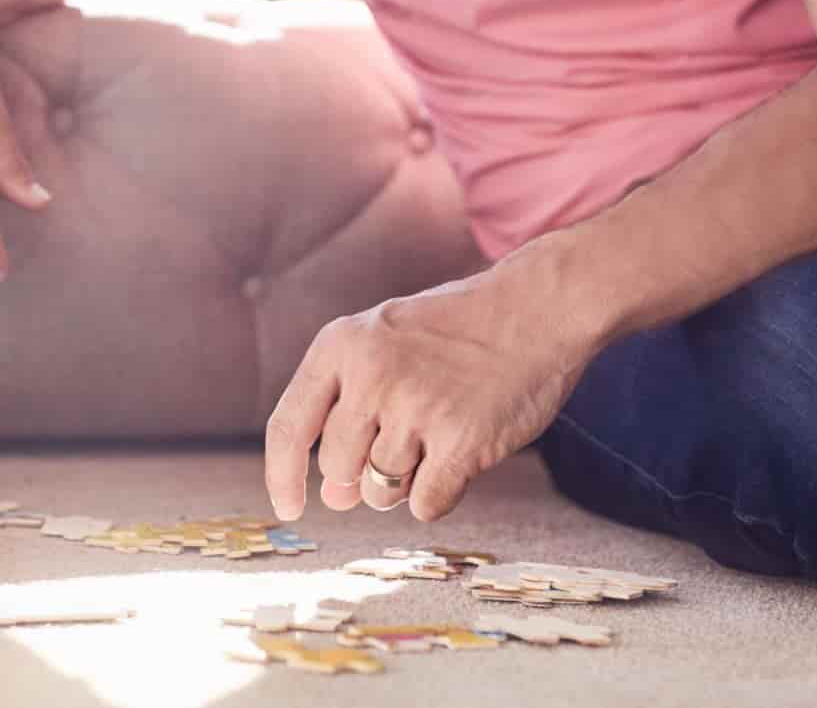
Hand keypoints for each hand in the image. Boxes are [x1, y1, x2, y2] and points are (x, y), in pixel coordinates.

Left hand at [263, 258, 601, 521]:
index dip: (280, 476)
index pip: (288, 427)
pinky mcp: (461, 442)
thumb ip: (346, 409)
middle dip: (361, 473)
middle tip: (405, 437)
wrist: (536, 308)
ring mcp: (415, 409)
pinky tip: (460, 452)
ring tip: (437, 432)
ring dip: (405, 482)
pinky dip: (440, 493)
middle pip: (337, 468)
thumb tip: (332, 497)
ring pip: (380, 492)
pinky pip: (425, 505)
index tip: (288, 509)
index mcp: (339, 345)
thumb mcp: (383, 343)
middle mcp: (370, 376)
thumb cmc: (455, 330)